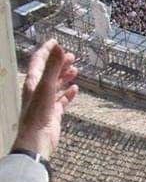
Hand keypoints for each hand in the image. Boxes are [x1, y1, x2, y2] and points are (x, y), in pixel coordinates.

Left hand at [14, 40, 78, 159]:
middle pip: (49, 73)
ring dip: (64, 77)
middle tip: (72, 57)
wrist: (37, 140)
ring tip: (75, 70)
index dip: (46, 51)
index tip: (55, 42)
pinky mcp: (53, 113)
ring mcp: (46, 103)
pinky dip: (68, 93)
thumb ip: (52, 66)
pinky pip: (62, 100)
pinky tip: (75, 89)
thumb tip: (58, 47)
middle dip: (59, 63)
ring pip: (56, 86)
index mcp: (33, 83)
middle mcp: (38, 91)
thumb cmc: (38, 113)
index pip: (38, 61)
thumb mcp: (46, 86)